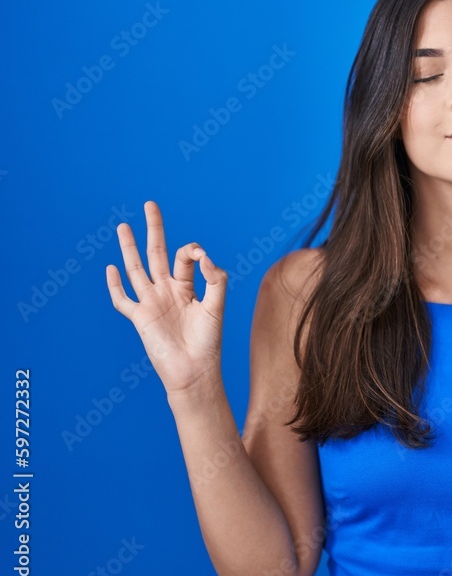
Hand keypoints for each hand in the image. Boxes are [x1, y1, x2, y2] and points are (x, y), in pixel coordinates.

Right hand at [106, 200, 227, 395]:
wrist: (194, 370)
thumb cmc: (208, 341)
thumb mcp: (217, 306)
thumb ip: (215, 279)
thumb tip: (204, 257)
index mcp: (188, 287)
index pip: (185, 258)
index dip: (192, 250)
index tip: (200, 256)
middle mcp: (167, 291)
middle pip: (157, 253)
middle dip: (154, 229)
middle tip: (150, 205)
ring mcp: (151, 303)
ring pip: (136, 269)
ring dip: (129, 248)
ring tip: (123, 226)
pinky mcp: (139, 318)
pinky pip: (122, 299)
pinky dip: (115, 285)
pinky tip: (111, 268)